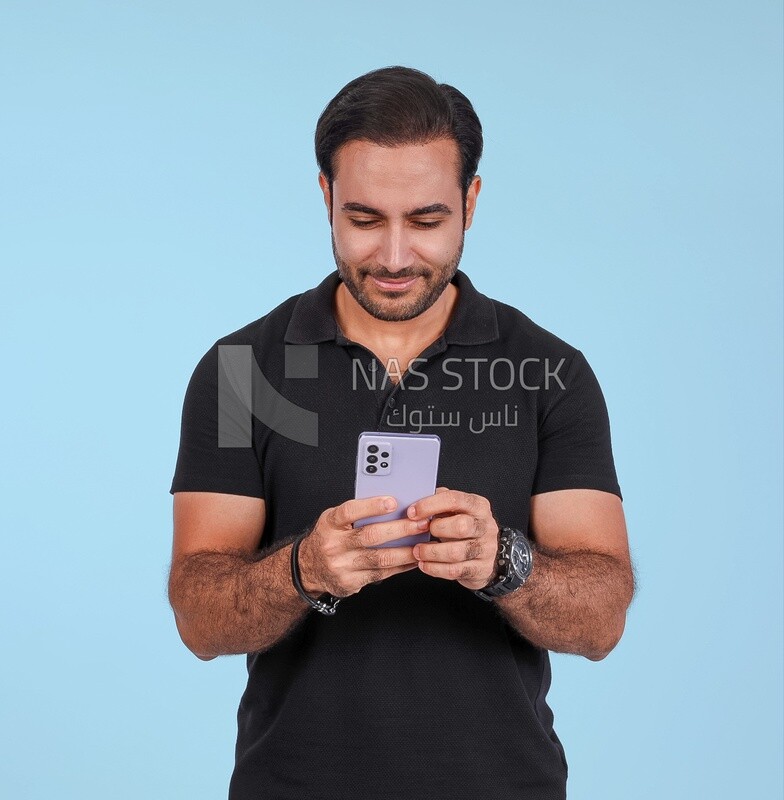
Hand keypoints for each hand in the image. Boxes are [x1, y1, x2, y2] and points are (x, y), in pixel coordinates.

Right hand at [297, 495, 426, 597]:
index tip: (393, 502)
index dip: (372, 506)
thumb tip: (393, 505)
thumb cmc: (329, 538)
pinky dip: (400, 566)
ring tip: (423, 543)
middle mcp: (333, 545)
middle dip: (400, 529)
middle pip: (370, 536)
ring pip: (380, 558)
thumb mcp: (334, 520)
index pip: (350, 511)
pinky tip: (412, 559)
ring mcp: (341, 566)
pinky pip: (381, 574)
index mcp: (329, 523)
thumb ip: (357, 513)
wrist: (309, 568)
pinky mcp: (350, 582)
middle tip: (421, 523)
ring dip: (406, 551)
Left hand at [407, 487, 500, 590]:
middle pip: (461, 526)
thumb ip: (438, 501)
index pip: (454, 500)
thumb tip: (414, 499)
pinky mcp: (482, 569)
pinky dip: (435, 569)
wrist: (483, 550)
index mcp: (478, 505)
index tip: (412, 513)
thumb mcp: (454, 509)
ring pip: (456, 552)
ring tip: (417, 552)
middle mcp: (485, 526)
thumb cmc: (462, 525)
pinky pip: (455, 571)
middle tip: (420, 533)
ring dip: (431, 552)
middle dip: (436, 529)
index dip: (430, 505)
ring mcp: (486, 548)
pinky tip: (424, 565)